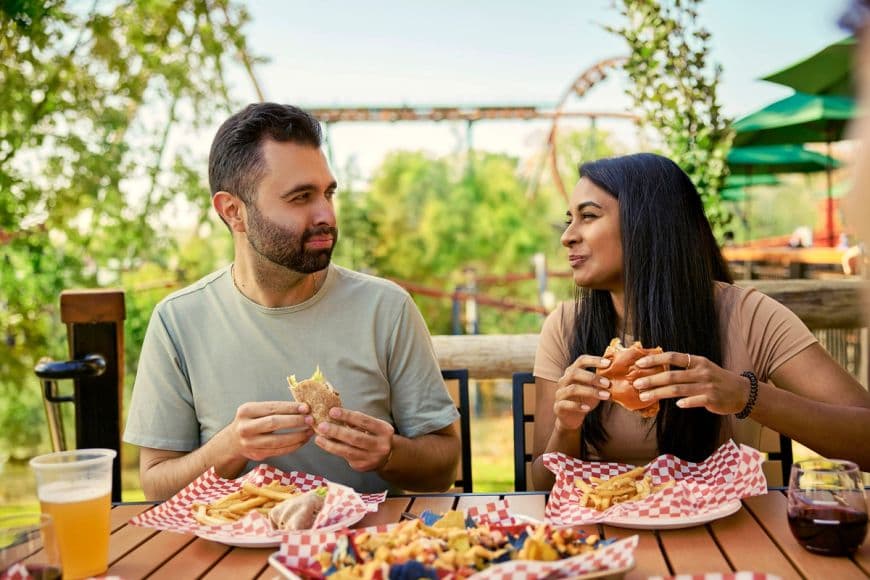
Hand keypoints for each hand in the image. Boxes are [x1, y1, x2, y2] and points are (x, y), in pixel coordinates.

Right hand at [227, 401, 313, 460]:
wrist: (233, 441)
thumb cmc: (252, 422)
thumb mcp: (257, 410)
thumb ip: (276, 409)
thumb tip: (304, 408)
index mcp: (246, 411)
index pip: (272, 408)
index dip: (290, 408)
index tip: (306, 408)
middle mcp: (245, 427)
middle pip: (274, 423)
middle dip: (295, 421)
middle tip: (311, 419)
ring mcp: (250, 443)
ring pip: (278, 440)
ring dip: (297, 436)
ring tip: (310, 431)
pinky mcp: (257, 455)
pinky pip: (279, 451)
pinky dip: (293, 446)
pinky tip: (303, 440)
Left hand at [314, 407, 394, 471]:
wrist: (386, 456)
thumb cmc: (374, 434)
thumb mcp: (372, 425)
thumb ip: (358, 421)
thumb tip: (335, 414)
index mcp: (384, 430)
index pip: (364, 421)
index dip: (348, 416)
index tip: (332, 411)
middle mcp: (380, 445)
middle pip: (356, 438)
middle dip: (337, 431)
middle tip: (322, 426)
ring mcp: (371, 458)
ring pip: (348, 451)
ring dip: (331, 444)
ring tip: (319, 438)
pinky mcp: (362, 466)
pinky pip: (345, 457)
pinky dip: (333, 450)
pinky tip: (325, 444)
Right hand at [554, 354, 611, 430]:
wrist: (571, 418)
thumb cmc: (584, 399)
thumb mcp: (594, 388)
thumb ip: (601, 381)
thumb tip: (620, 374)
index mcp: (572, 372)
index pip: (581, 361)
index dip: (594, 360)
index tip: (608, 363)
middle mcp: (564, 380)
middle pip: (574, 373)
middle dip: (592, 377)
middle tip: (607, 383)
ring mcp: (560, 393)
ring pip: (572, 389)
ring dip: (590, 392)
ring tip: (605, 396)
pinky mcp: (558, 406)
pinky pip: (566, 404)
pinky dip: (578, 406)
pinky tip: (588, 408)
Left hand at [632, 352, 748, 414]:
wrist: (741, 392)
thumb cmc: (716, 379)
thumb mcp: (702, 367)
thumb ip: (684, 367)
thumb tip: (658, 368)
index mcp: (697, 361)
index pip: (673, 357)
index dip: (655, 359)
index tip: (639, 363)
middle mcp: (701, 372)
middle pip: (671, 375)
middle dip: (651, 380)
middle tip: (636, 383)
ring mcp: (707, 386)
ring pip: (678, 389)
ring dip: (659, 393)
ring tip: (644, 396)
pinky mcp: (712, 399)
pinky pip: (695, 401)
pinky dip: (685, 402)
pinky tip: (676, 405)